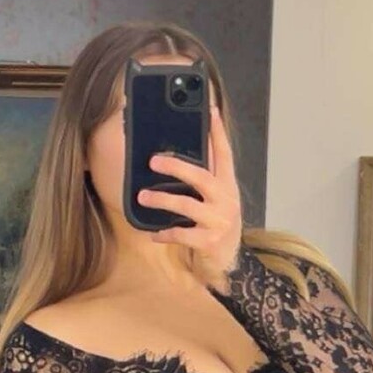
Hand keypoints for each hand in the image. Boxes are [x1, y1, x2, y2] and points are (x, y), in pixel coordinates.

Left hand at [136, 101, 241, 289]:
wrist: (228, 261)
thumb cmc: (215, 225)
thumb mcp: (216, 199)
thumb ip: (205, 178)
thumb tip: (180, 155)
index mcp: (227, 185)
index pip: (224, 154)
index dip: (218, 132)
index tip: (211, 110)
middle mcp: (226, 199)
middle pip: (201, 176)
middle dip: (176, 166)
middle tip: (153, 161)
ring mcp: (218, 221)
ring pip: (186, 204)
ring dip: (162, 199)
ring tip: (143, 196)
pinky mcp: (208, 241)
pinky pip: (181, 234)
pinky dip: (165, 233)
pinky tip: (153, 233)